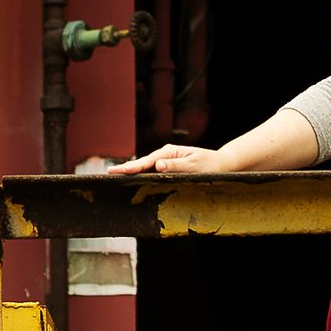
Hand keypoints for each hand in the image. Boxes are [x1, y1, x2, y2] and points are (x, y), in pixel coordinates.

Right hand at [106, 140, 227, 175]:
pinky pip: (152, 171)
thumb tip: (158, 165)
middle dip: (126, 168)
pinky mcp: (169, 167)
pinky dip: (141, 173)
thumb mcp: (195, 166)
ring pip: (145, 166)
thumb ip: (176, 166)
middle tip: (108, 173)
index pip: (147, 161)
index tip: (119, 171)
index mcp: (170, 152)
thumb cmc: (210, 166)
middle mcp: (166, 155)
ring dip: (131, 170)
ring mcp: (166, 160)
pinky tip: (131, 177)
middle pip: (143, 162)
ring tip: (114, 175)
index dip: (132, 167)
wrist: (222, 164)